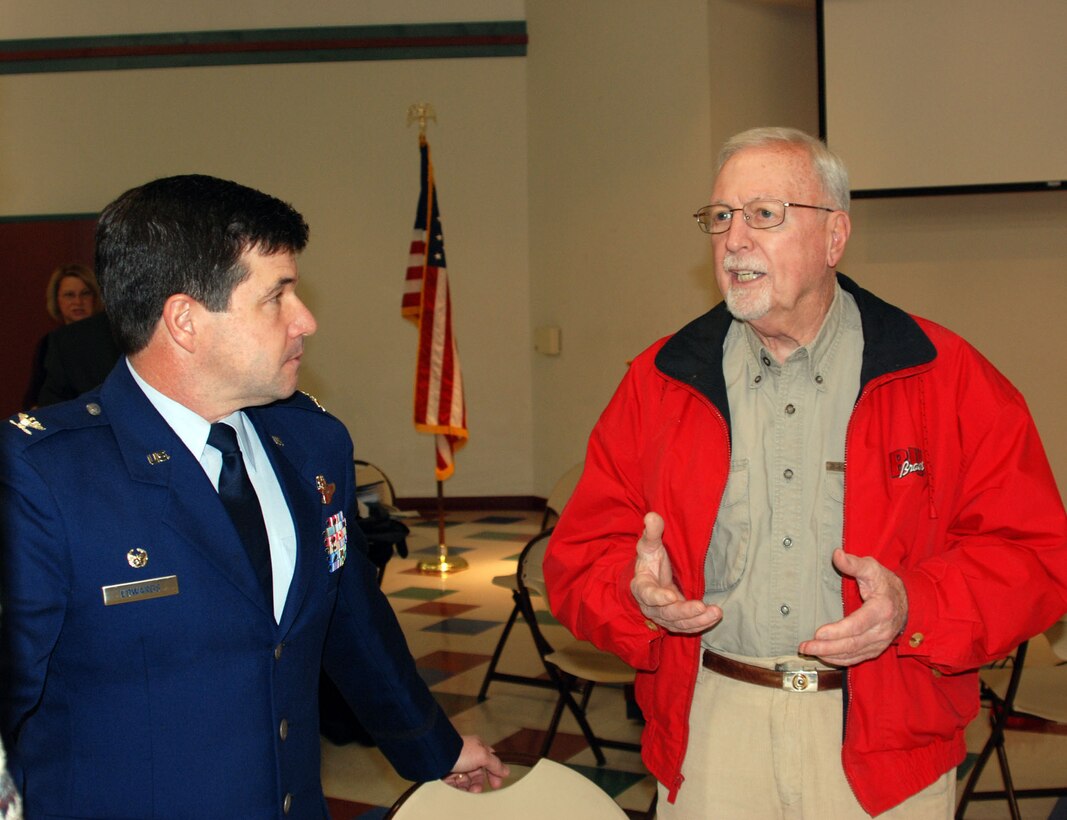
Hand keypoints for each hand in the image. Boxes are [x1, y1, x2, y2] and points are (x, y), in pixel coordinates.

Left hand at [443, 735, 508, 791]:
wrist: (438, 756)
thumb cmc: (461, 752)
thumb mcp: (482, 755)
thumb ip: (495, 763)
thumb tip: (506, 770)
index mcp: (477, 747)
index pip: (490, 759)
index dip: (495, 771)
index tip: (497, 783)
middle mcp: (468, 755)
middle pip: (479, 773)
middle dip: (480, 782)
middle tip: (478, 789)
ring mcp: (458, 764)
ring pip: (468, 780)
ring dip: (471, 787)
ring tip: (470, 790)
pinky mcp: (448, 774)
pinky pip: (458, 784)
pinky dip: (461, 788)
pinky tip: (462, 789)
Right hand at [631, 512, 721, 633]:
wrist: (652, 577)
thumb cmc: (650, 559)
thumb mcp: (650, 545)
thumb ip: (652, 533)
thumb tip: (652, 515)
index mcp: (642, 586)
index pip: (647, 594)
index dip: (657, 597)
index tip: (670, 596)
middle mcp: (651, 605)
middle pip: (666, 613)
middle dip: (684, 611)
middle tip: (701, 606)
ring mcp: (663, 615)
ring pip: (679, 623)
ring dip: (697, 620)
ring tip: (715, 612)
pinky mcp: (676, 621)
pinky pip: (687, 627)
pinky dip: (701, 624)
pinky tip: (714, 616)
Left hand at [798, 549, 907, 665]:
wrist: (907, 602)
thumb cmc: (886, 584)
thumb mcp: (872, 569)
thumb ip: (854, 563)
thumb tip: (837, 554)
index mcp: (882, 609)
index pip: (858, 624)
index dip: (838, 631)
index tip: (818, 632)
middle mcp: (882, 629)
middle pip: (853, 643)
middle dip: (827, 647)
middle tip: (805, 646)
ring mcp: (880, 642)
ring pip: (853, 654)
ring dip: (829, 655)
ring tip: (808, 651)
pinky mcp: (876, 648)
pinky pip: (856, 658)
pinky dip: (839, 659)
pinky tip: (823, 656)